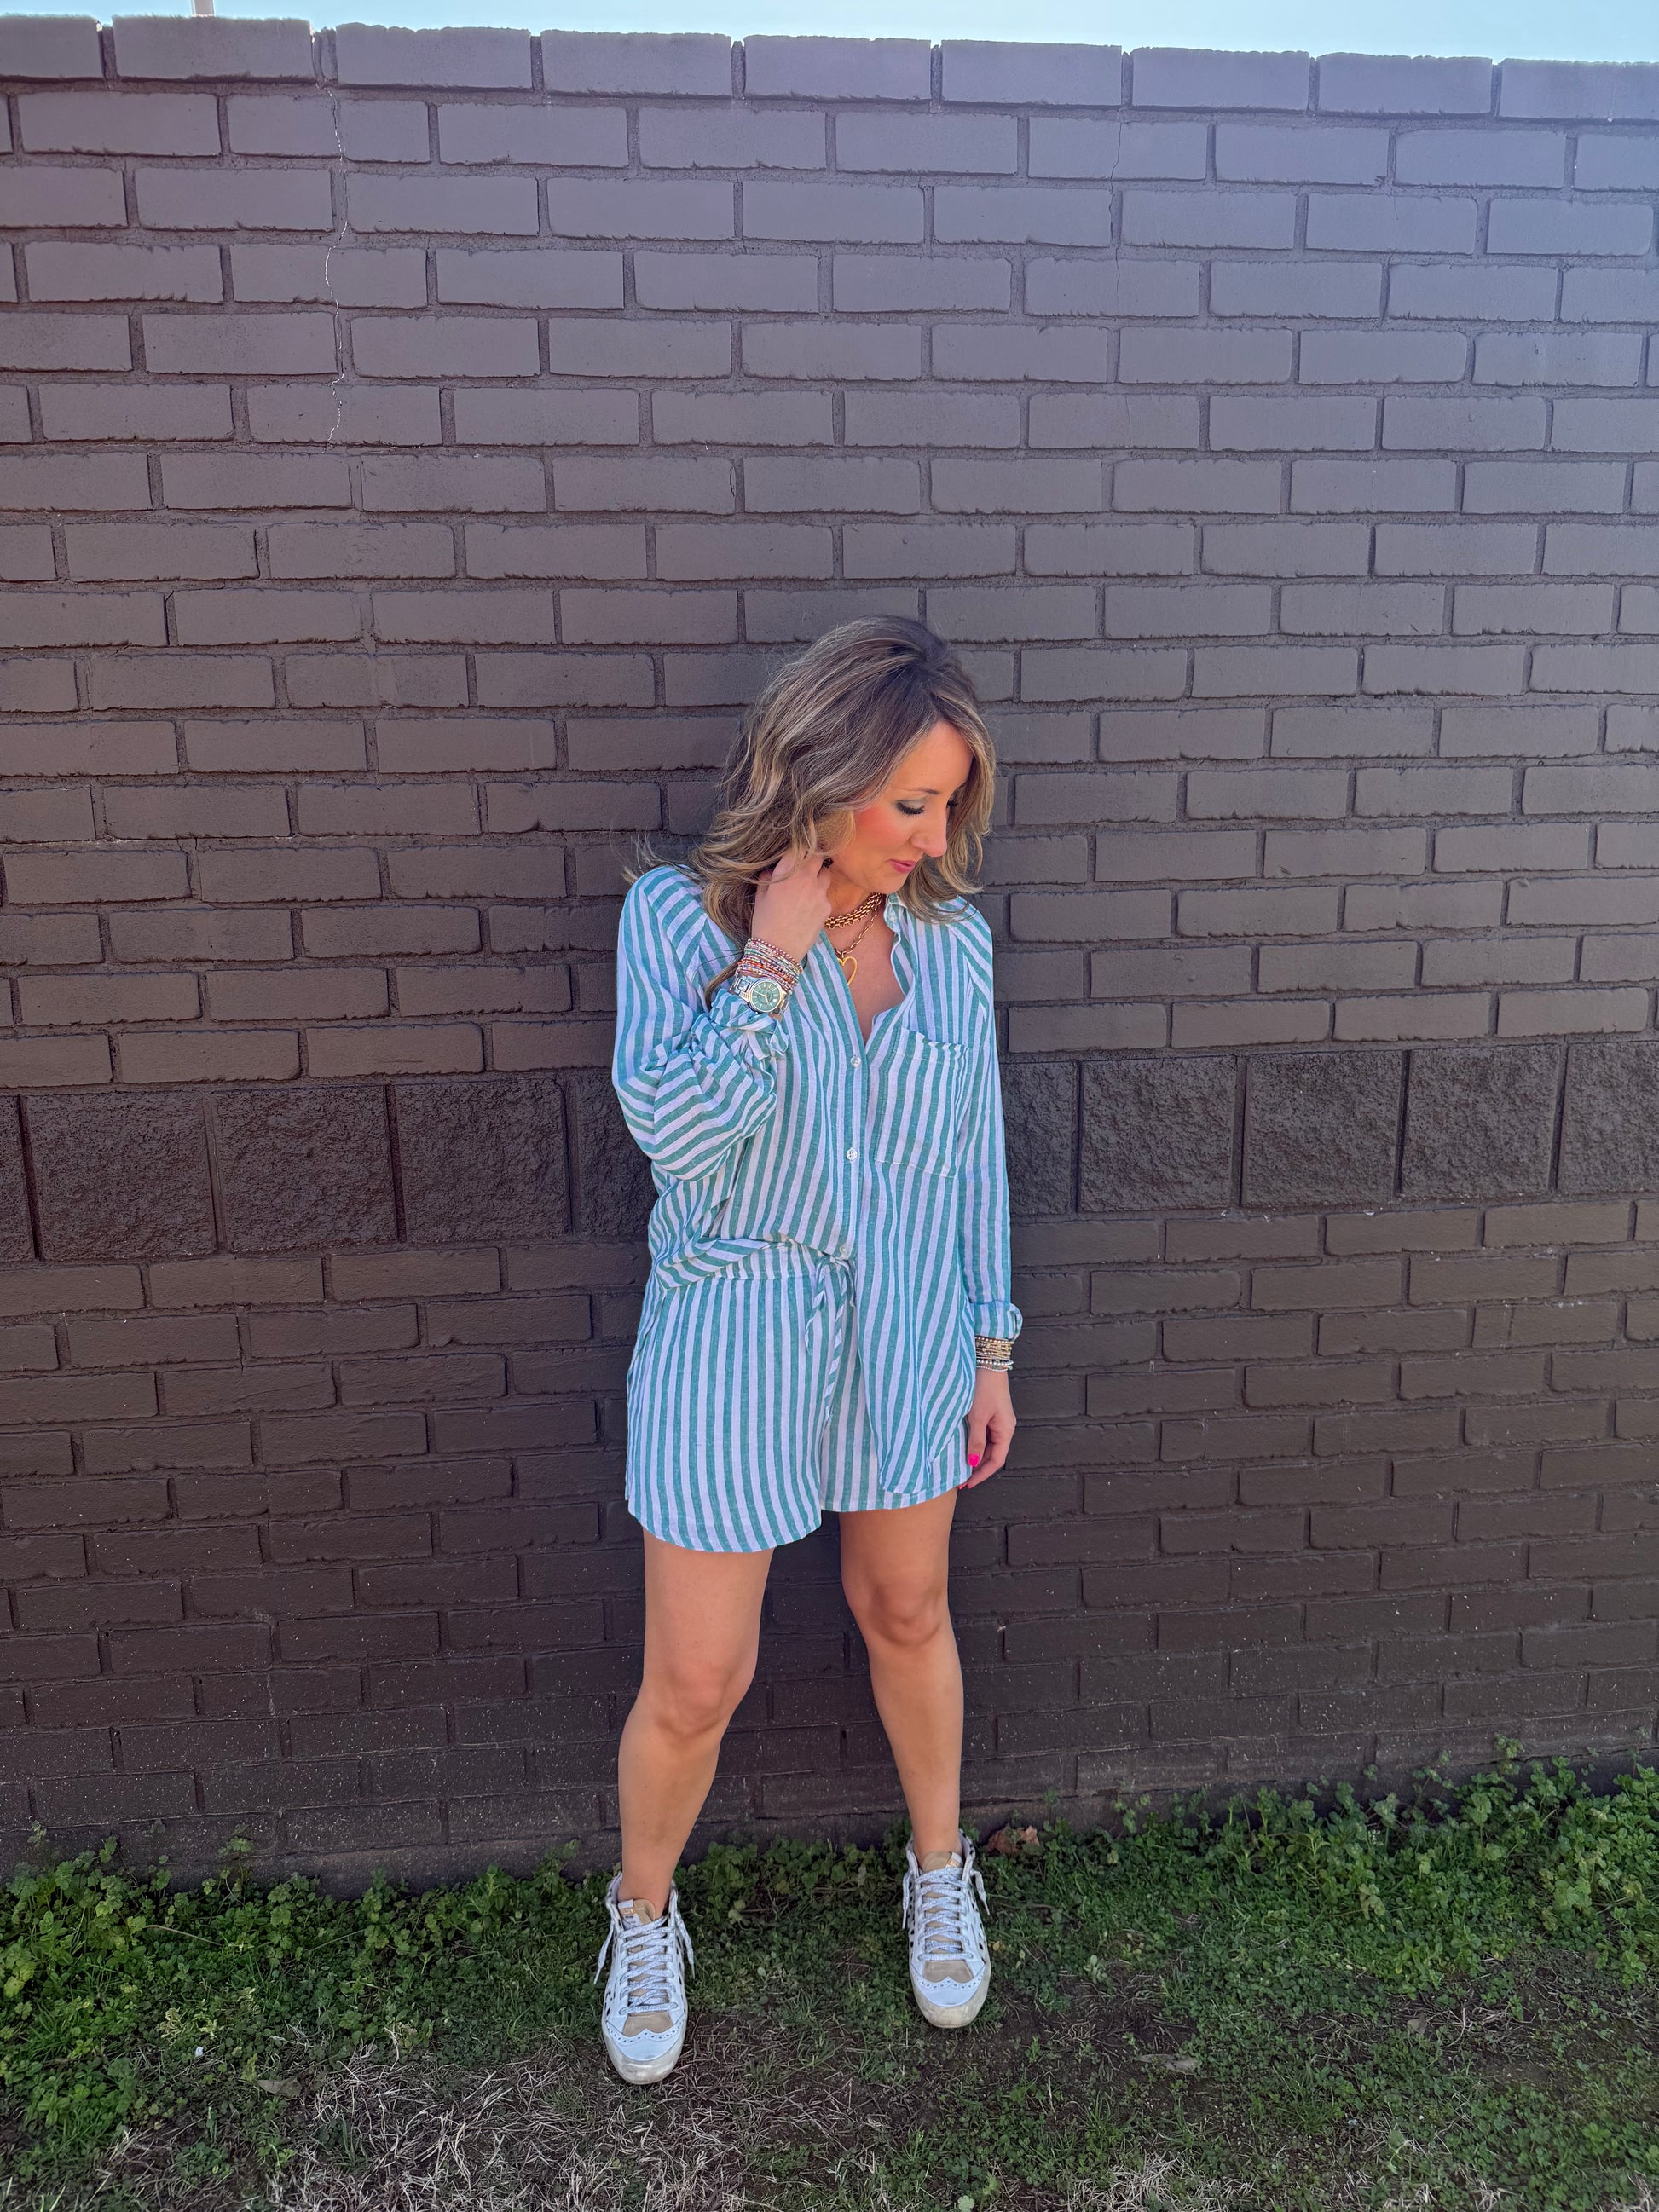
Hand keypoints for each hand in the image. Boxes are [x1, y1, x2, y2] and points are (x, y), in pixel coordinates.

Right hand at [749, 842, 833, 965]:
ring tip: (809, 886)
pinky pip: (826, 895)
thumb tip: (771, 871)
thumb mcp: (760, 897)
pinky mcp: (827, 907)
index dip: (798, 849)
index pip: (800, 848)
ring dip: (819, 876)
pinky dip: (820, 897)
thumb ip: (767, 878)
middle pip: (818, 857)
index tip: (796, 853)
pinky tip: (809, 908)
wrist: (778, 950)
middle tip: (807, 865)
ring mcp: (819, 893)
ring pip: (826, 875)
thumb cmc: (764, 922)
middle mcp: (806, 878)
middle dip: (813, 858)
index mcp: (788, 872)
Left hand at [961, 1368, 1014, 1490]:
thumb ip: (976, 1441)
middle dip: (977, 1468)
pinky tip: (963, 1446)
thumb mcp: (977, 1417)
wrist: (987, 1361)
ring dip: (976, 1455)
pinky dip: (975, 1443)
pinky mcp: (991, 1412)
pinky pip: (984, 1433)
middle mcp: (1005, 1427)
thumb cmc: (983, 1388)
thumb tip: (973, 1464)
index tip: (966, 1484)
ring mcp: (998, 1419)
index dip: (981, 1475)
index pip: (996, 1461)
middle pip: (993, 1454)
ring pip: (988, 1444)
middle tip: (960, 1478)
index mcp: (1006, 1430)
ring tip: (960, 1465)